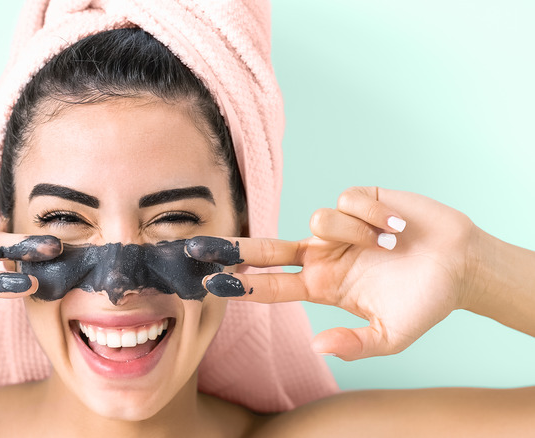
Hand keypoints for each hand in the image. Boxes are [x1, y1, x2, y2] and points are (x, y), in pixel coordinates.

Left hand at [186, 187, 479, 360]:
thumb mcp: (391, 335)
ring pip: (317, 220)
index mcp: (323, 286)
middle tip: (196, 247)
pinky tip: (397, 227)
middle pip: (267, 247)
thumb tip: (316, 347)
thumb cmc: (426, 302)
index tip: (211, 284)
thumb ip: (354, 344)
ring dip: (355, 234)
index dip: (243, 284)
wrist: (462, 264)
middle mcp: (323, 254)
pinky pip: (347, 201)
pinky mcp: (359, 200)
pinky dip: (374, 216)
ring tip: (389, 245)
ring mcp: (338, 228)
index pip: (273, 284)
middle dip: (232, 247)